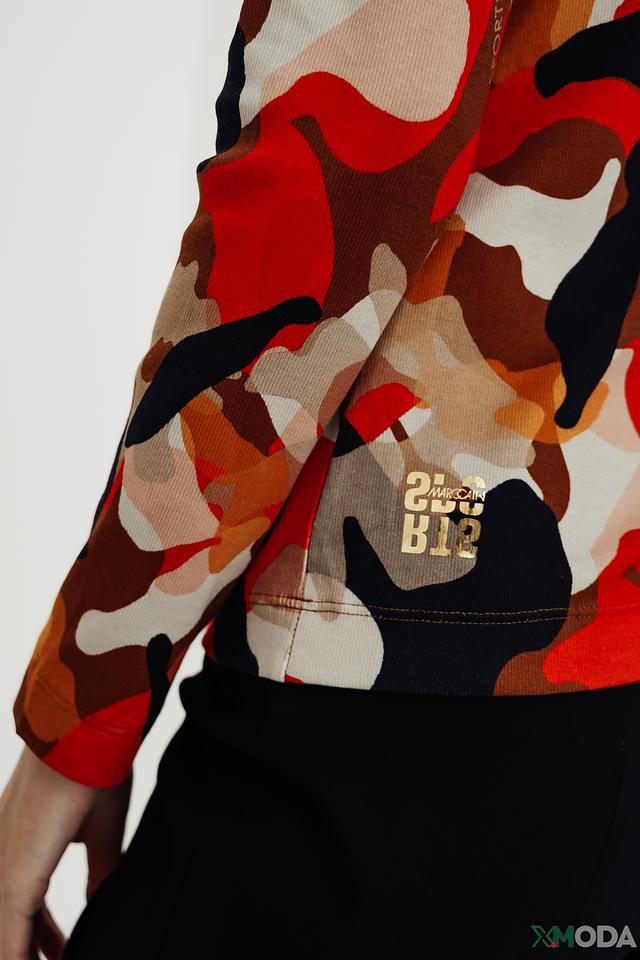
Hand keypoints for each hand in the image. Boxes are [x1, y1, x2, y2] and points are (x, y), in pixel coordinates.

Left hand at [0, 746, 131, 959]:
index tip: (61, 954)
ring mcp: (2, 871)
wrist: (86, 739)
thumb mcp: (101, 832)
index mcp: (19, 848)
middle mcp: (1, 859)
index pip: (20, 911)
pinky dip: (18, 958)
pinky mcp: (13, 880)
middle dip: (30, 950)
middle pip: (8, 927)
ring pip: (4, 936)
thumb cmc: (96, 771)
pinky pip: (9, 940)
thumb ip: (99, 871)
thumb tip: (102, 899)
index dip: (38, 940)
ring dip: (25, 955)